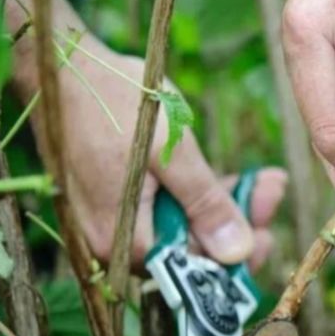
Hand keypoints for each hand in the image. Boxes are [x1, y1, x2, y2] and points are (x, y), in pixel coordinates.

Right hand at [17, 44, 285, 268]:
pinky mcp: (115, 202)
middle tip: (272, 193)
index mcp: (125, 241)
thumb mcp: (172, 152)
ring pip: (181, 227)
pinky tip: (229, 178)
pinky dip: (196, 196)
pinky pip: (163, 210)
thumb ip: (205, 205)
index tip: (270, 235)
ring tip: (264, 180)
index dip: (236, 255)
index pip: (192, 269)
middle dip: (236, 223)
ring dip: (223, 206)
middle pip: (189, 249)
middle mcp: (114, 242)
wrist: (63, 66)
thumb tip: (237, 253)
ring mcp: (111, 222)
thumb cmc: (114, 102)